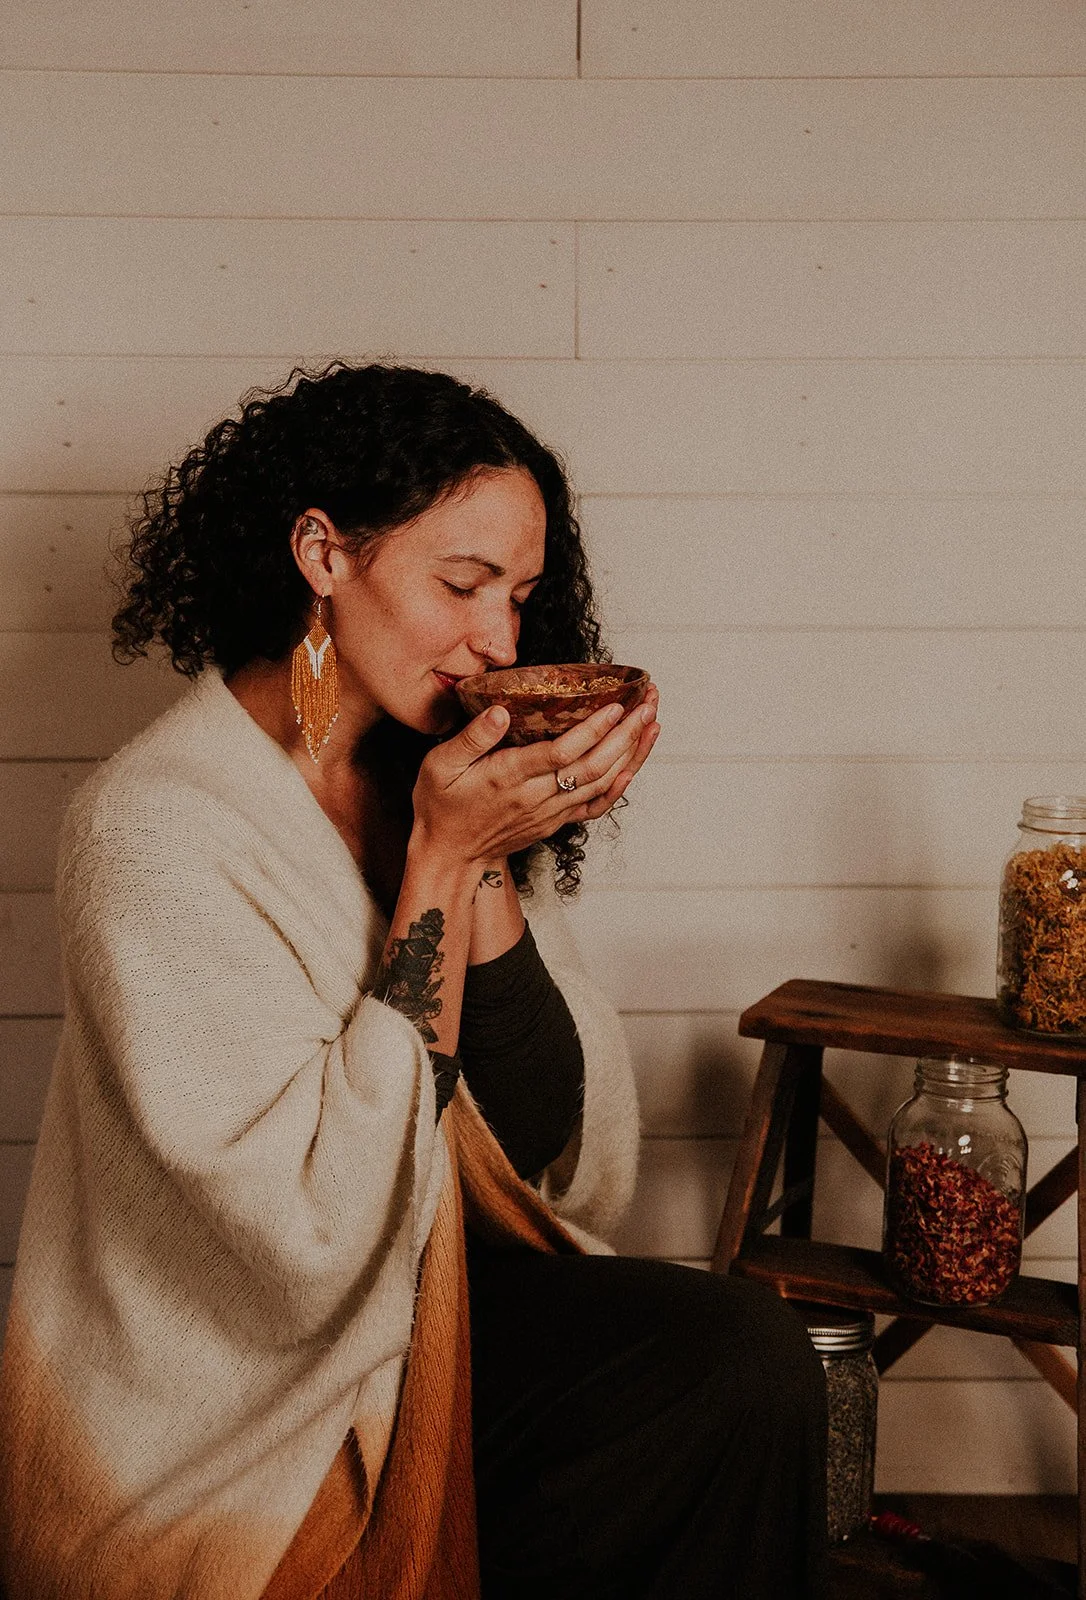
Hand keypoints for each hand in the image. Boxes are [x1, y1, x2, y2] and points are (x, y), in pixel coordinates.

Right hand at [410, 688, 660, 865]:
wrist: (449, 855)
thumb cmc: (441, 805)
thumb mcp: (441, 765)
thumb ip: (472, 738)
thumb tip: (500, 712)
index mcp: (509, 778)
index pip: (561, 753)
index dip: (593, 730)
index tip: (617, 704)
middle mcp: (537, 797)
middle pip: (593, 766)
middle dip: (626, 733)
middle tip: (649, 701)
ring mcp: (550, 812)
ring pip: (602, 783)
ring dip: (631, 753)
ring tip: (652, 721)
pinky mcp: (556, 821)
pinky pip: (596, 805)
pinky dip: (620, 786)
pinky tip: (634, 764)